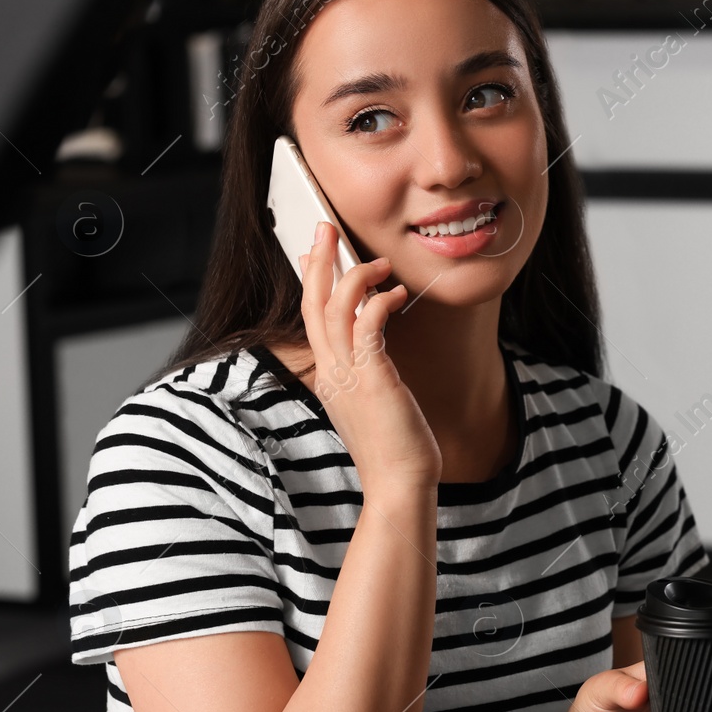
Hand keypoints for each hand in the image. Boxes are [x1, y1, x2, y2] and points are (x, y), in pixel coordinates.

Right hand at [297, 222, 442, 493]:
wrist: (400, 484)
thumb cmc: (395, 448)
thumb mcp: (373, 403)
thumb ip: (367, 375)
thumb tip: (373, 354)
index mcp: (329, 377)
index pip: (311, 319)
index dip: (311, 282)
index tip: (314, 254)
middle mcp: (331, 372)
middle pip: (312, 305)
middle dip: (318, 262)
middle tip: (325, 228)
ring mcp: (348, 376)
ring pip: (334, 309)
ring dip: (351, 275)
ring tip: (376, 260)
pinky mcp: (373, 379)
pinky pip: (366, 327)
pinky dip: (377, 302)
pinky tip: (395, 294)